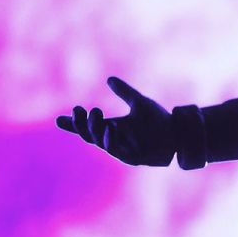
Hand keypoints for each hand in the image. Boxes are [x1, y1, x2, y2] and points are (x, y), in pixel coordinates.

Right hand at [56, 76, 174, 165]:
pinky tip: (109, 128)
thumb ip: (124, 92)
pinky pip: (116, 149)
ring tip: (94, 113)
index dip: (74, 124)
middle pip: (89, 134)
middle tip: (79, 109)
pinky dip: (110, 139)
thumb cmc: (159, 120)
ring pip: (99, 141)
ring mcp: (121, 149)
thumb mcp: (140, 102)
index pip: (88, 126)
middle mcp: (113, 139)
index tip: (59, 119)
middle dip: (81, 124)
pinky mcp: (130, 157)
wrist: (178, 133)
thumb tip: (109, 79)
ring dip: (94, 128)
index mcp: (112, 127)